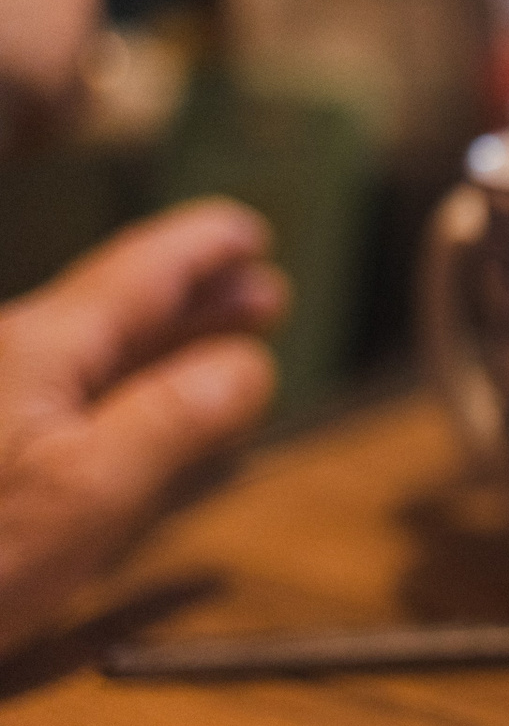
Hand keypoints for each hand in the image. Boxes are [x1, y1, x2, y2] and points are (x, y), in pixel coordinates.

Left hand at [0, 199, 287, 653]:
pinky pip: (63, 403)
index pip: (138, 275)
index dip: (200, 249)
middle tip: (265, 293)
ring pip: (87, 358)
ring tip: (220, 342)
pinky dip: (121, 394)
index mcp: (35, 349)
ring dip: (162, 347)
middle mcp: (4, 361)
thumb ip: (174, 421)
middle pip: (112, 310)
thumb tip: (248, 363)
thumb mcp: (91, 494)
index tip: (251, 231)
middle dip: (194, 301)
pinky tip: (140, 413)